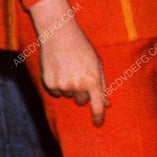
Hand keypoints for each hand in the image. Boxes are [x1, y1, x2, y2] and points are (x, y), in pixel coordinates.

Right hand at [29, 0, 108, 125]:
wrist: (58, 32)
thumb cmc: (81, 46)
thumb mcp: (96, 62)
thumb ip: (102, 84)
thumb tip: (107, 105)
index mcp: (92, 79)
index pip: (97, 106)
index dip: (98, 117)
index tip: (98, 124)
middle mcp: (77, 85)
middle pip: (81, 101)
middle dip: (82, 92)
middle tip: (79, 74)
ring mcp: (62, 85)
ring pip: (68, 96)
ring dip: (69, 87)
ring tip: (68, 67)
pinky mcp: (49, 83)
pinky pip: (56, 92)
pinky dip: (57, 85)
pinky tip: (58, 68)